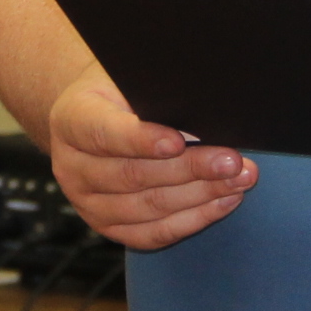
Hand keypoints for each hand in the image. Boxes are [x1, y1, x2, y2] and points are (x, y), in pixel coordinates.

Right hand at [45, 64, 256, 249]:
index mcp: (71, 119)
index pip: (102, 132)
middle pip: (132, 175)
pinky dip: (192, 220)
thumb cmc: (123, 92)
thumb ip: (157, 91)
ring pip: (147, 208)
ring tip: (239, 180)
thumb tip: (202, 105)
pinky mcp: (108, 227)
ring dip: (200, 196)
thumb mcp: (131, 77)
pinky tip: (223, 202)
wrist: (98, 118)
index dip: (140, 139)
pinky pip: (152, 234)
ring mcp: (87, 202)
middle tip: (232, 161)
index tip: (179, 141)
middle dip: (190, 169)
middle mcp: (71, 166)